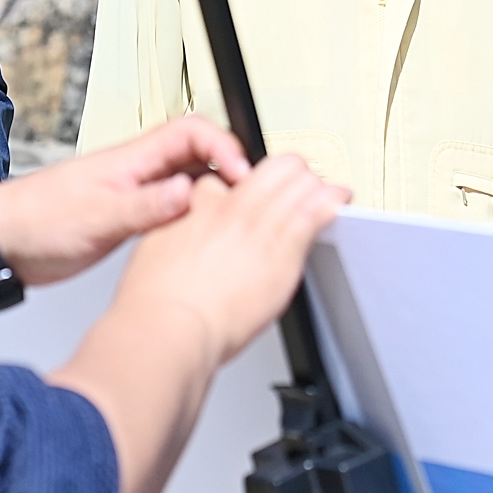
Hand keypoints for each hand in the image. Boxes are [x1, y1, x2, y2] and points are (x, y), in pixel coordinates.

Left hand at [0, 116, 254, 284]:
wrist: (3, 242)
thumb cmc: (38, 219)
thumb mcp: (97, 216)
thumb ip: (144, 206)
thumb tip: (188, 193)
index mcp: (133, 158)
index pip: (192, 133)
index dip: (223, 147)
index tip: (242, 176)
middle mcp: (139, 170)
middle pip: (198, 153)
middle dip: (228, 167)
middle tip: (249, 195)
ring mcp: (135, 192)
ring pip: (189, 180)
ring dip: (213, 191)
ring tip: (234, 215)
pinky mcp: (129, 216)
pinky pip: (174, 207)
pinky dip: (194, 216)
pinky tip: (200, 235)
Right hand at [111, 153, 348, 367]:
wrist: (171, 326)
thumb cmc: (157, 302)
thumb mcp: (153, 250)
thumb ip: (175, 235)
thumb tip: (180, 237)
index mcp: (199, 206)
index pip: (227, 177)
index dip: (240, 187)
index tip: (250, 198)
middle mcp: (232, 209)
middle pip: (273, 166)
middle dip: (287, 173)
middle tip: (296, 186)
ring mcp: (259, 225)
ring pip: (299, 181)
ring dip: (313, 186)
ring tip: (324, 193)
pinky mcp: (282, 249)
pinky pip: (316, 211)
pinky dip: (332, 202)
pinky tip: (339, 200)